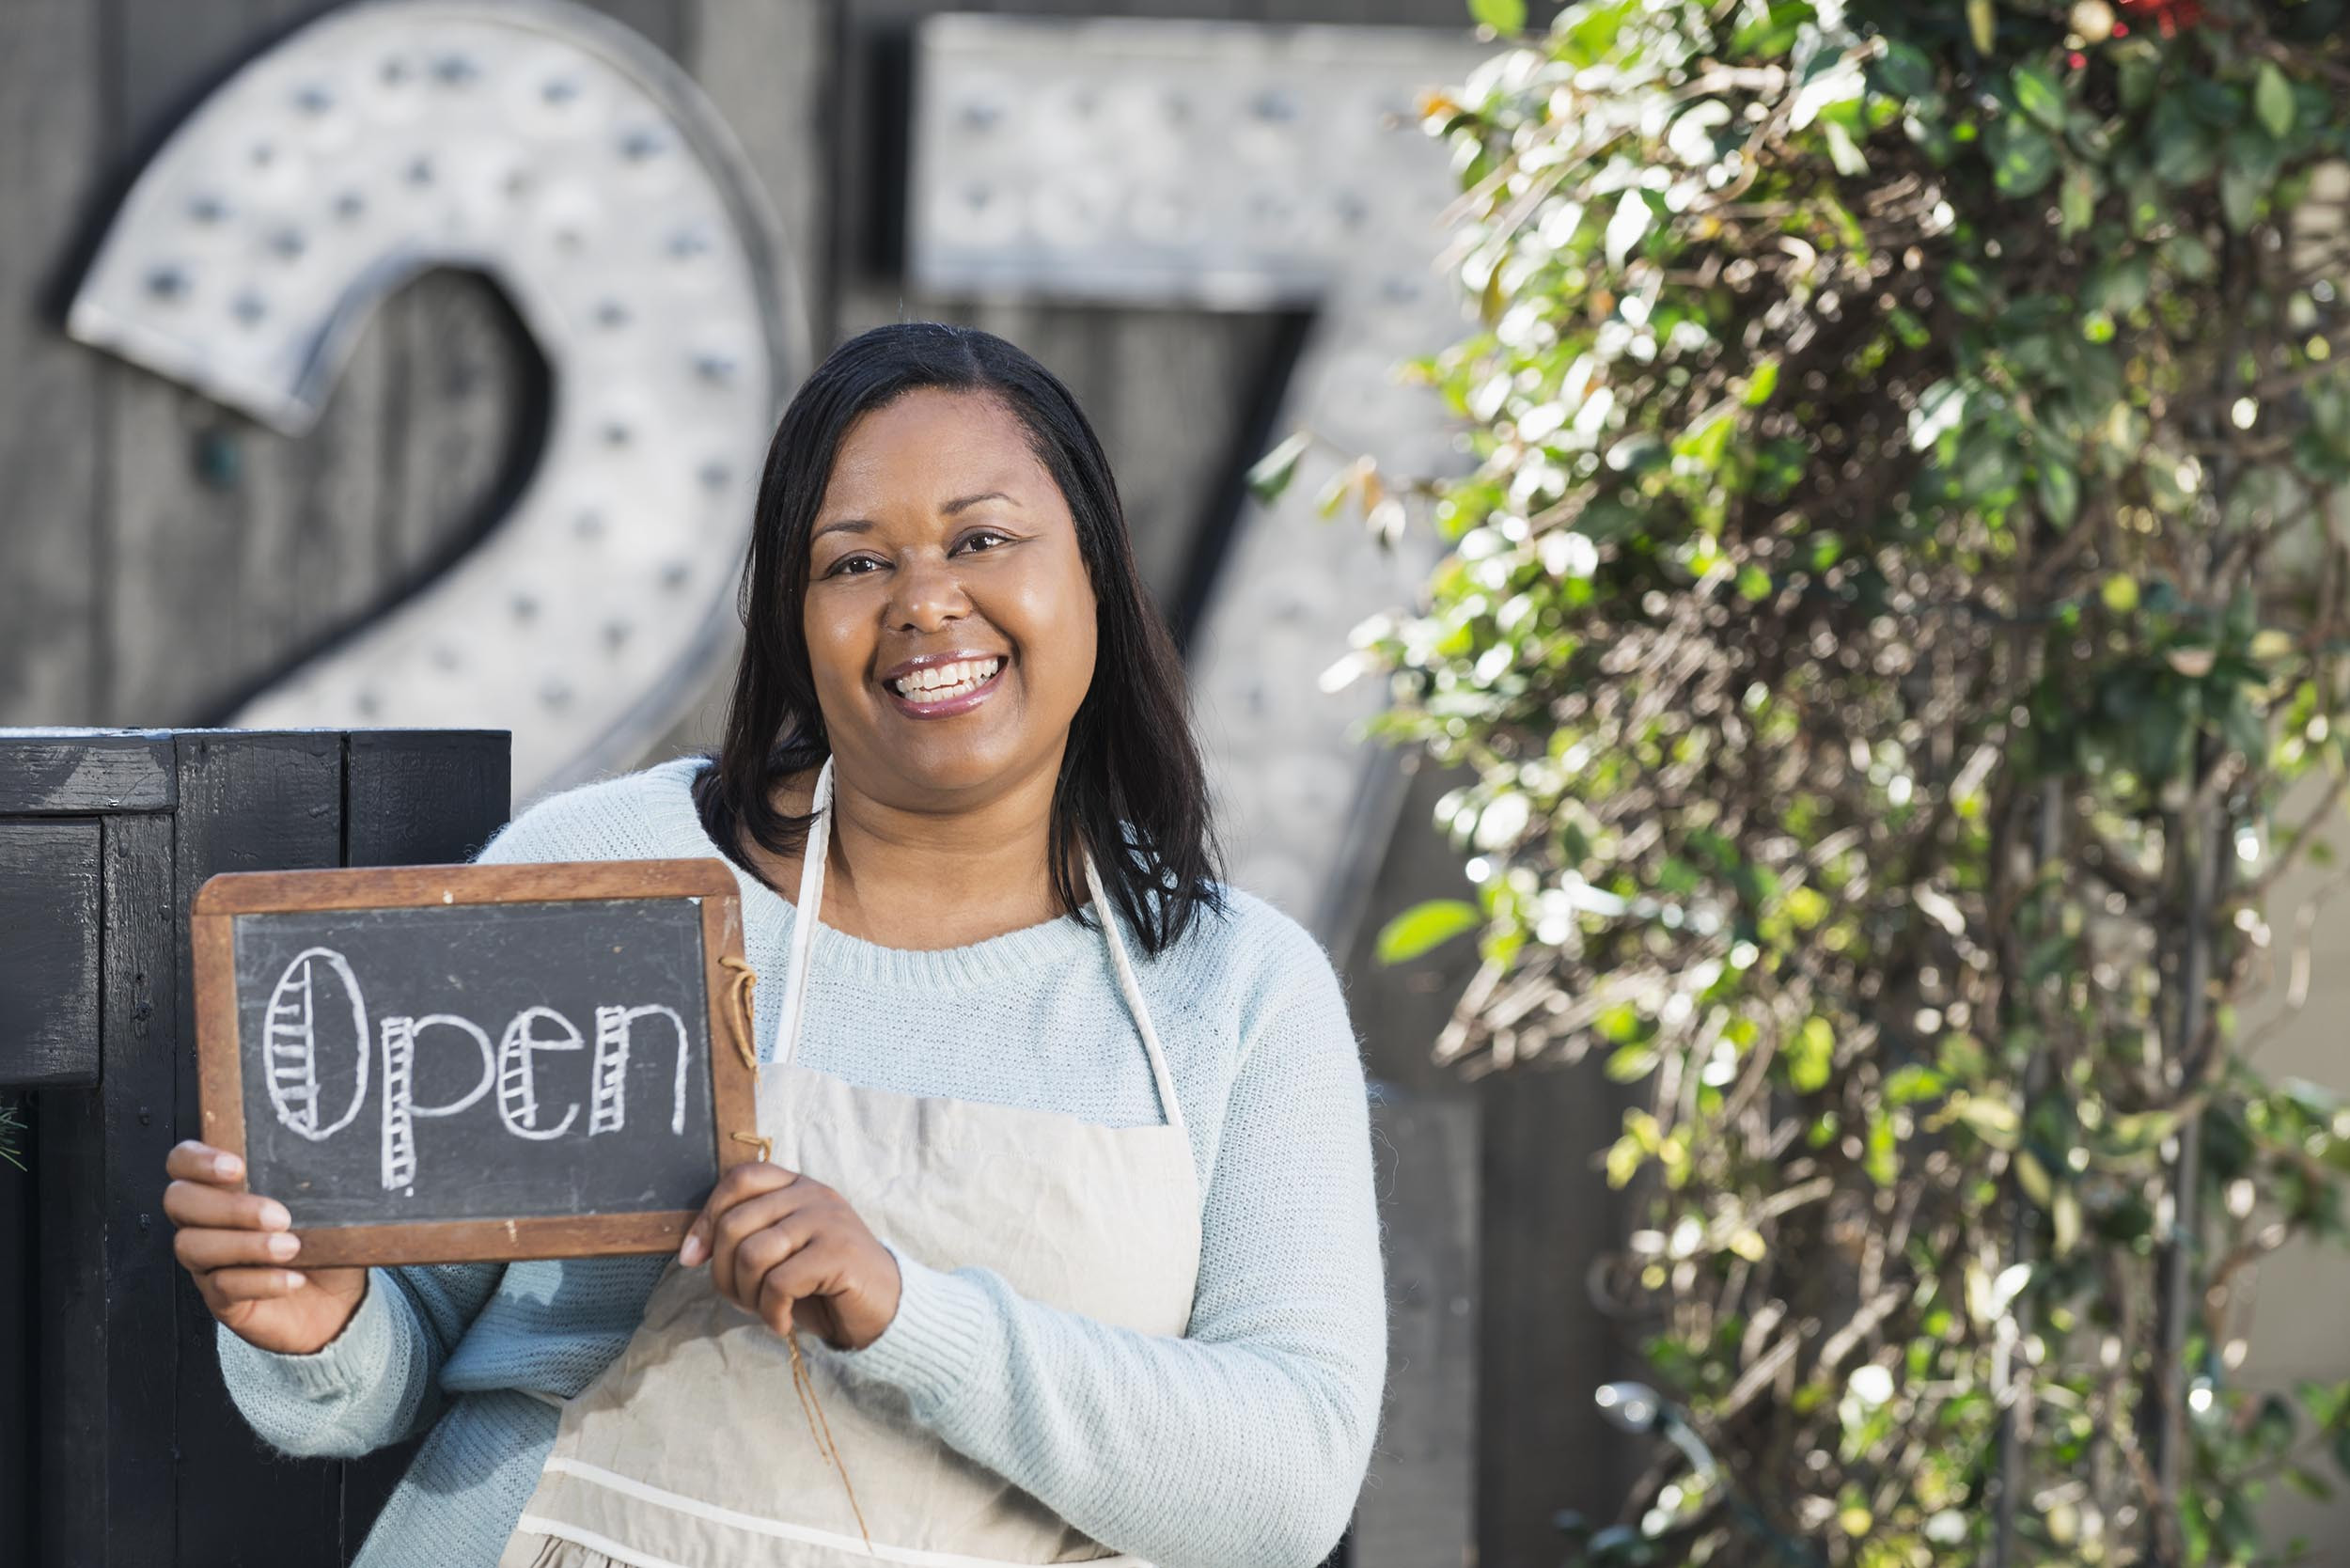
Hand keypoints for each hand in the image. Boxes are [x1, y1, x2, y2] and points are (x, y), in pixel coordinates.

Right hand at [163, 1139, 368, 1354]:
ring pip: (192, 1245)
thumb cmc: (325, 1244)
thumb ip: (308, 1180)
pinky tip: (292, 1278)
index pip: (183, 1162)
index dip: (197, 1159)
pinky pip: (222, 1287)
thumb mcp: (323, 1204)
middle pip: (179, 1201)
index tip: (237, 1166)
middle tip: (278, 1216)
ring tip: (290, 1248)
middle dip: (228, 1206)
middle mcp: (206, 1224)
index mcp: (225, 1189)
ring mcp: (208, 1263)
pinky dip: (261, 1281)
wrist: (338, 1301)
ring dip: (245, 1244)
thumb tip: (321, 1160)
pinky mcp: (220, 1300)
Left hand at [679, 1162, 901, 1350]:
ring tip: (766, 1310)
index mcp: (796, 1187)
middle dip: (723, 1273)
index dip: (706, 1217)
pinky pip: (779, 1282)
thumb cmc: (824, 1284)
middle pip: (735, 1223)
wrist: (884, 1308)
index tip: (693, 1257)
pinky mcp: (838, 1252)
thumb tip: (692, 1251)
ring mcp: (827, 1220)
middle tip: (742, 1300)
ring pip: (752, 1254)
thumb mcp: (781, 1254)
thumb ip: (746, 1239)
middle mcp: (812, 1195)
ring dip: (747, 1296)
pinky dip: (771, 1312)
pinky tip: (782, 1323)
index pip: (739, 1180)